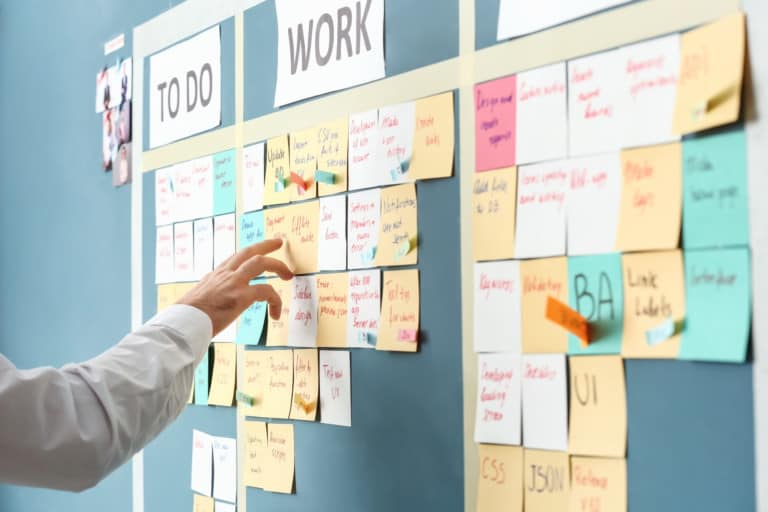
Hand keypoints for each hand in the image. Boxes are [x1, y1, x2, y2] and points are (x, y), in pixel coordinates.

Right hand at [177, 238, 292, 335]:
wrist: (181, 325)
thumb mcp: (197, 299)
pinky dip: (276, 301)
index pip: (235, 257)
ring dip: (278, 266)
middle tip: (279, 243)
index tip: (259, 249)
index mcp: (214, 276)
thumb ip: (209, 295)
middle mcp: (224, 275)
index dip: (249, 251)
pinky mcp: (240, 297)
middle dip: (266, 245)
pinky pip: (267, 291)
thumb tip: (210, 301)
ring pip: (261, 262)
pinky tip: (276, 314)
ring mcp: (233, 283)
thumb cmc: (186, 318)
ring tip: (288, 275)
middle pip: (249, 251)